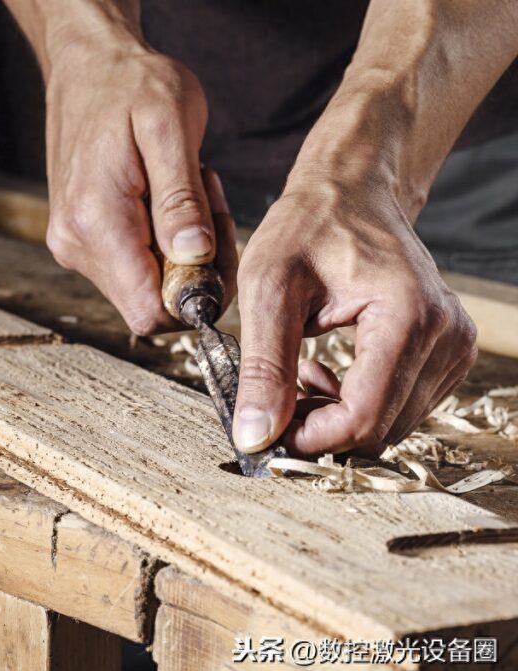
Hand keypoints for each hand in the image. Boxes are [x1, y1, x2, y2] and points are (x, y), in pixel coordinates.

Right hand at [43, 42, 236, 334]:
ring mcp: (73, 245)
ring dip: (181, 254)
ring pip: (144, 287)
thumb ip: (181, 198)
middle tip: (213, 208)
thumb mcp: (170, 126)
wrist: (88, 65)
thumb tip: (195, 258)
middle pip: (151, 304)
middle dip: (196, 270)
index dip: (196, 298)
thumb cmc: (131, 84)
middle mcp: (76, 244)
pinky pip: (131, 266)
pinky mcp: (78, 239)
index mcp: (97, 222)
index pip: (149, 310)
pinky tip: (169, 198)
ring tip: (192, 190)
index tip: (219, 250)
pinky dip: (161, 244)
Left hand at [232, 182, 477, 456]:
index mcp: (408, 315)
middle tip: (275, 395)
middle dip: (320, 428)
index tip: (268, 430)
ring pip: (391, 425)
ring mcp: (453, 345)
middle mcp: (445, 335)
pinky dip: (356, 404)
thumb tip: (256, 438)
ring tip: (296, 374)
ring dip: (335, 416)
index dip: (311, 438)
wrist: (349, 193)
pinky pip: (400, 408)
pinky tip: (323, 371)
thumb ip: (263, 367)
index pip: (363, 417)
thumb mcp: (267, 289)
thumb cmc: (307, 228)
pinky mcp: (447, 352)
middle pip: (380, 429)